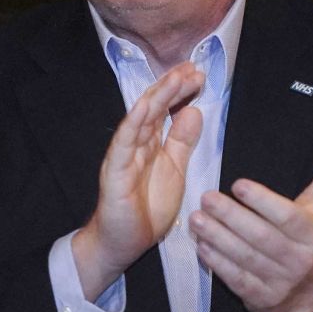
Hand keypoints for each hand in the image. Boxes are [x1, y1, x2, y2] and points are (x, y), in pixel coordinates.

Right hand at [72, 62, 204, 300]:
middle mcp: (136, 144)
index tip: (198, 75)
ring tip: (175, 78)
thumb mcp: (174, 170)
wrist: (122, 243)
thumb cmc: (146, 208)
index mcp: (151, 143)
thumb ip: (181, 142)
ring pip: (140, 119)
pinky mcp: (114, 171)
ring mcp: (123, 155)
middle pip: (153, 107)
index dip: (180, 91)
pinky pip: (123, 143)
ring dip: (157, 97)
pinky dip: (133, 123)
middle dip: (172, 86)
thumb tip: (193, 111)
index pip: (165, 109)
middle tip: (191, 68)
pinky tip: (145, 107)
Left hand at [190, 134, 312, 311]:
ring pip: (245, 258)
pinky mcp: (260, 298)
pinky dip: (217, 263)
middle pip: (261, 237)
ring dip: (218, 238)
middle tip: (206, 197)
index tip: (238, 184)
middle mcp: (298, 260)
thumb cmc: (310, 239)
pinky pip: (236, 280)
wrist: (312, 294)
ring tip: (196, 218)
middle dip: (232, 217)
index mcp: (312, 234)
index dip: (263, 201)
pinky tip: (201, 245)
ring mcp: (279, 282)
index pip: (287, 217)